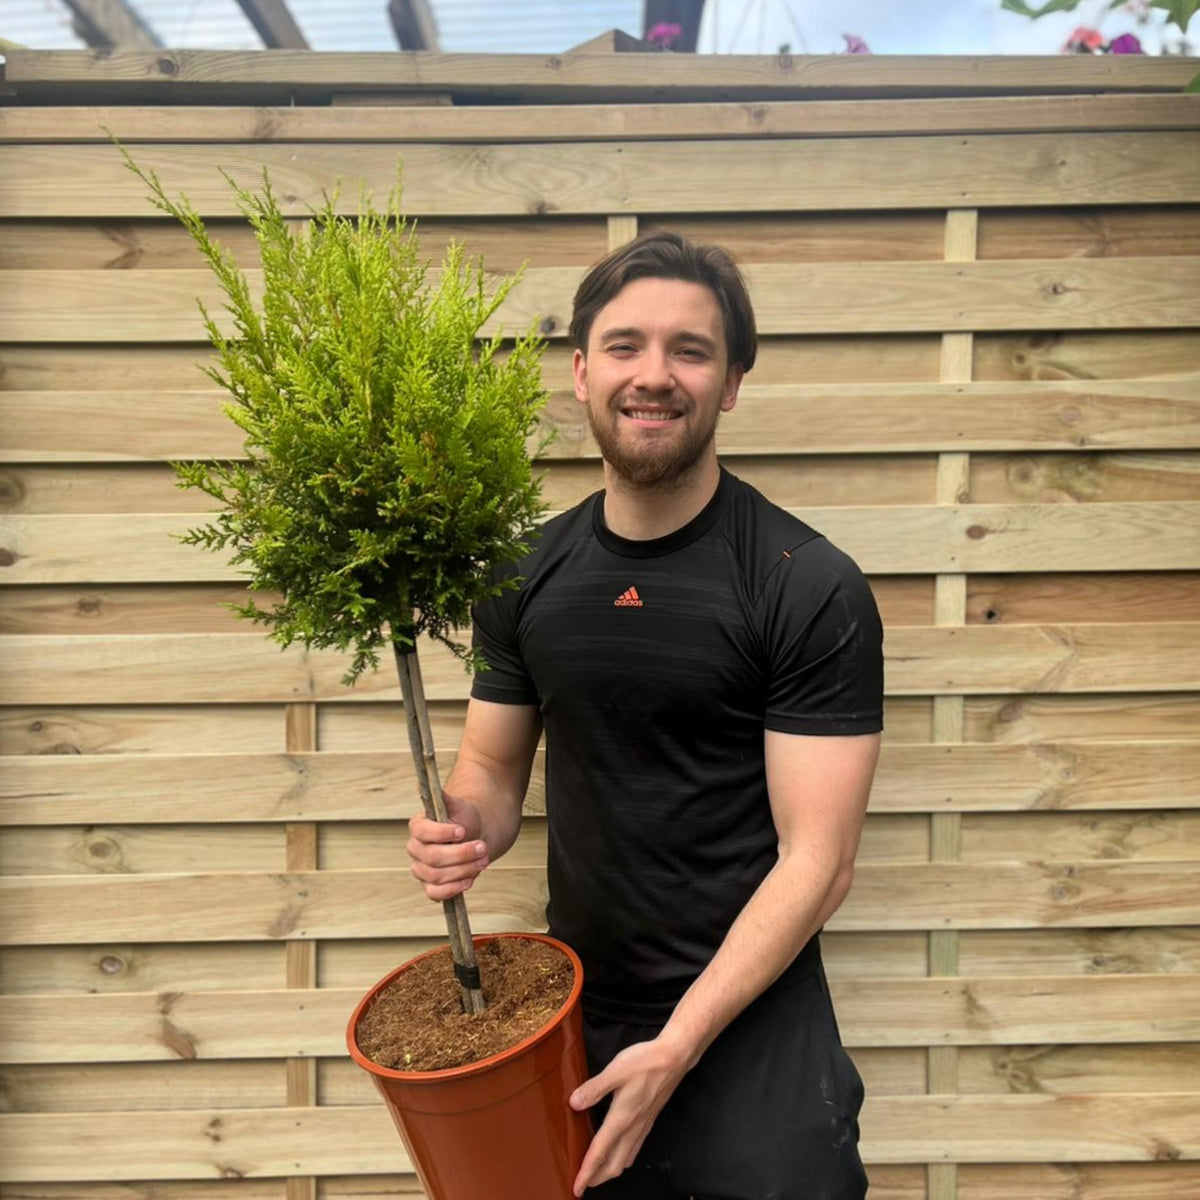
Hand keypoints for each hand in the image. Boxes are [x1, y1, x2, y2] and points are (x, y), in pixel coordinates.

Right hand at [406, 793, 489, 900]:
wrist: (477, 835)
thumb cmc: (466, 818)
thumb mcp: (458, 804)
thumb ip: (442, 797)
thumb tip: (420, 783)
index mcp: (418, 827)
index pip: (422, 832)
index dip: (442, 833)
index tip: (463, 830)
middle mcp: (416, 849)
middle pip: (433, 857)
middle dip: (461, 854)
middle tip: (482, 847)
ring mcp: (422, 869)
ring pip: (436, 876)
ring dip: (463, 870)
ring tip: (483, 861)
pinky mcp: (431, 885)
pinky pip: (435, 893)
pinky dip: (453, 889)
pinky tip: (470, 880)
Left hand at [568, 1035, 688, 1195]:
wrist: (674, 1058)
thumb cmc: (644, 1062)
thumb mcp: (615, 1070)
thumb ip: (594, 1088)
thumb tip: (574, 1103)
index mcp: (621, 1118)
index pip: (600, 1152)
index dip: (587, 1172)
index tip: (577, 1188)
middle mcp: (633, 1127)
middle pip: (615, 1165)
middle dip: (598, 1178)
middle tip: (584, 1183)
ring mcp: (643, 1125)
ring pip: (626, 1159)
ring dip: (610, 1170)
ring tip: (597, 1171)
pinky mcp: (649, 1120)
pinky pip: (634, 1148)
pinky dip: (622, 1158)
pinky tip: (618, 1149)